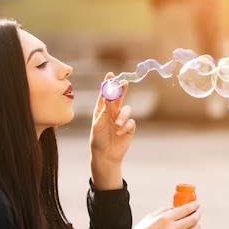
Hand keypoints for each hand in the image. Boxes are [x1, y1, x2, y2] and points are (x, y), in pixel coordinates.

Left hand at [90, 73, 136, 188]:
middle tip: (124, 82)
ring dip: (123, 116)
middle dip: (122, 89)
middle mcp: (112, 112)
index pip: (105, 94)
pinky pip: (131, 122)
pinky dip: (126, 127)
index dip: (108, 83)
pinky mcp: (129, 127)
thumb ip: (104, 111)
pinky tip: (120, 133)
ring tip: (117, 125)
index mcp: (102, 109)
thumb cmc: (98, 140)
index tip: (110, 74)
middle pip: (119, 97)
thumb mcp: (98, 124)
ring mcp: (121, 119)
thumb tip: (108, 98)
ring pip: (127, 109)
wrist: (106, 155)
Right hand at [123, 201, 200, 228]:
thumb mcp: (150, 217)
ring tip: (197, 223)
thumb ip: (165, 210)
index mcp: (164, 219)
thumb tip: (177, 207)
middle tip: (197, 213)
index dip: (194, 206)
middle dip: (197, 214)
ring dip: (197, 225)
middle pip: (193, 220)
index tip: (197, 204)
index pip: (185, 209)